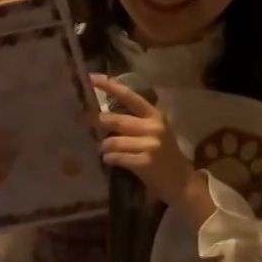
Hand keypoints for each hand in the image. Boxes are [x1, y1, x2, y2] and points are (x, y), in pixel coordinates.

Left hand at [92, 74, 198, 205]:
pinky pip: (115, 157)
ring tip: (106, 151)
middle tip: (80, 119)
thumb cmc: (165, 155)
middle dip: (94, 120)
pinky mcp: (144, 163)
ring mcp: (149, 145)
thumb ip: (134, 121)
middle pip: (115, 120)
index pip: (129, 96)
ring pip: (112, 141)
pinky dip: (109, 159)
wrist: (182, 182)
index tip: (91, 78)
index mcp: (155, 115)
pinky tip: (111, 161)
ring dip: (104, 147)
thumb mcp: (155, 132)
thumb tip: (102, 115)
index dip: (110, 86)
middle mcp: (153, 127)